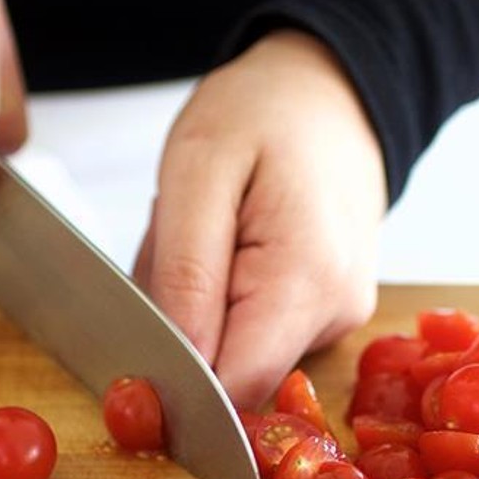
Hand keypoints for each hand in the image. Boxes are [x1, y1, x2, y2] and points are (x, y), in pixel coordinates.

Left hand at [133, 29, 387, 408]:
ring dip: (202, 310)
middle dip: (185, 330)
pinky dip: (226, 301)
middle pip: (235, 374)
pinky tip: (232, 246)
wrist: (330, 92)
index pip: (235, 386)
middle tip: (182, 244)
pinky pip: (258, 333)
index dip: (177, 377)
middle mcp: (336, 313)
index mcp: (309, 280)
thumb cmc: (265, 112)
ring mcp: (338, 317)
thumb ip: (185, 274)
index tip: (140, 327)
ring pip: (241, 355)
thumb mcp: (197, 169)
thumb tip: (176, 366)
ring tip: (213, 233)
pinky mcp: (329, 314)